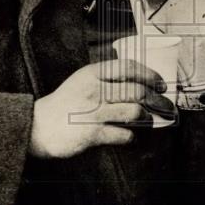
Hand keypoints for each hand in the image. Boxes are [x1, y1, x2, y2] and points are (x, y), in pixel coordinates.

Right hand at [28, 60, 173, 159]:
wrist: (38, 126)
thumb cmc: (64, 103)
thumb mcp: (82, 80)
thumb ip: (105, 78)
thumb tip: (137, 81)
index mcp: (92, 73)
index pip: (128, 67)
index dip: (149, 74)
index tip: (161, 83)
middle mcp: (95, 90)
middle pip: (137, 90)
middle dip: (158, 99)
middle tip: (166, 105)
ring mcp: (93, 112)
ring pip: (134, 111)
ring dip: (148, 117)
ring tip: (151, 120)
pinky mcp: (92, 133)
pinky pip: (122, 134)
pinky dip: (132, 136)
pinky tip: (132, 137)